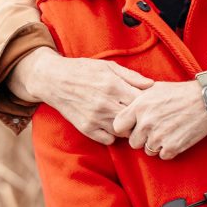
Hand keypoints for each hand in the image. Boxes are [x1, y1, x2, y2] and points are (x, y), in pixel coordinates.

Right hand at [9, 47, 152, 143]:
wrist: (54, 80)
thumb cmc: (84, 70)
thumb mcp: (108, 66)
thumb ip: (131, 76)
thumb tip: (152, 85)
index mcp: (113, 85)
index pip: (141, 101)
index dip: (148, 103)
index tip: (149, 102)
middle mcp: (105, 104)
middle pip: (134, 119)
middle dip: (140, 118)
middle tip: (141, 115)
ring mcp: (95, 118)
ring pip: (123, 132)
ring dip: (127, 128)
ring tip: (127, 120)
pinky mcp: (86, 128)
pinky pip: (109, 140)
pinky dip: (113, 135)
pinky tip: (112, 124)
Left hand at [113, 80, 206, 159]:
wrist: (206, 100)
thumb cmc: (180, 92)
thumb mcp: (154, 88)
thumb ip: (136, 98)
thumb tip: (123, 103)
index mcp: (139, 107)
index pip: (118, 126)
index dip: (126, 127)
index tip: (134, 126)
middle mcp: (146, 123)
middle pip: (133, 142)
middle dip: (142, 138)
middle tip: (155, 129)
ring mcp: (159, 136)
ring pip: (148, 150)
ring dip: (156, 144)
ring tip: (167, 131)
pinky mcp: (172, 147)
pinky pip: (162, 156)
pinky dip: (168, 149)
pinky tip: (175, 137)